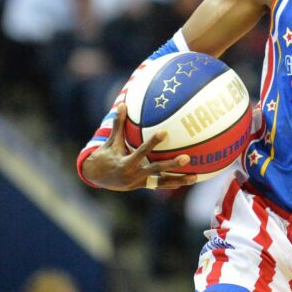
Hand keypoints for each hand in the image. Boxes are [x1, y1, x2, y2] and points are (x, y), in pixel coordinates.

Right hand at [81, 103, 196, 190]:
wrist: (96, 178)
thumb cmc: (105, 155)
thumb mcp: (111, 141)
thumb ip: (118, 125)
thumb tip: (122, 104)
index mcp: (125, 163)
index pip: (141, 151)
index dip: (152, 142)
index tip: (164, 132)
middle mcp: (133, 175)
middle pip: (156, 170)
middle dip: (171, 165)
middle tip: (187, 158)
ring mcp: (140, 183)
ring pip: (162, 183)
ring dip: (179, 180)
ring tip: (195, 177)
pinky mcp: (144, 186)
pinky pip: (161, 185)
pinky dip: (173, 182)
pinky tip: (189, 179)